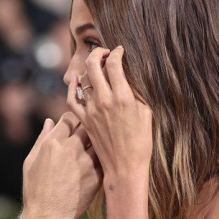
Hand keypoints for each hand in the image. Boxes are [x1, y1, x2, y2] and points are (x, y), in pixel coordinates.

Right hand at [19, 112, 102, 218]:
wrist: (48, 218)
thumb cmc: (35, 191)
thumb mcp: (31, 161)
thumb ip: (42, 139)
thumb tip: (50, 121)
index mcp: (52, 143)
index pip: (70, 118)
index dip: (74, 118)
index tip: (76, 123)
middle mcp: (70, 149)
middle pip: (88, 125)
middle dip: (89, 125)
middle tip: (90, 130)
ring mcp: (86, 163)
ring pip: (100, 140)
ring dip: (99, 140)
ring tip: (100, 143)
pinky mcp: (97, 176)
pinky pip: (104, 158)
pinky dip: (103, 156)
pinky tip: (103, 159)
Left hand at [67, 46, 152, 179]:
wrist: (125, 167)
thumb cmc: (141, 142)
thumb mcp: (146, 113)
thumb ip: (136, 93)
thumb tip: (128, 78)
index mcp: (123, 97)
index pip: (115, 65)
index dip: (117, 53)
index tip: (120, 51)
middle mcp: (105, 101)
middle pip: (94, 66)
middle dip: (99, 54)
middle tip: (105, 53)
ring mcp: (92, 111)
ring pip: (83, 80)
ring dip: (89, 69)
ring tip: (95, 65)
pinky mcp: (84, 121)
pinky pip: (72, 100)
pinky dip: (72, 88)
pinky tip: (75, 80)